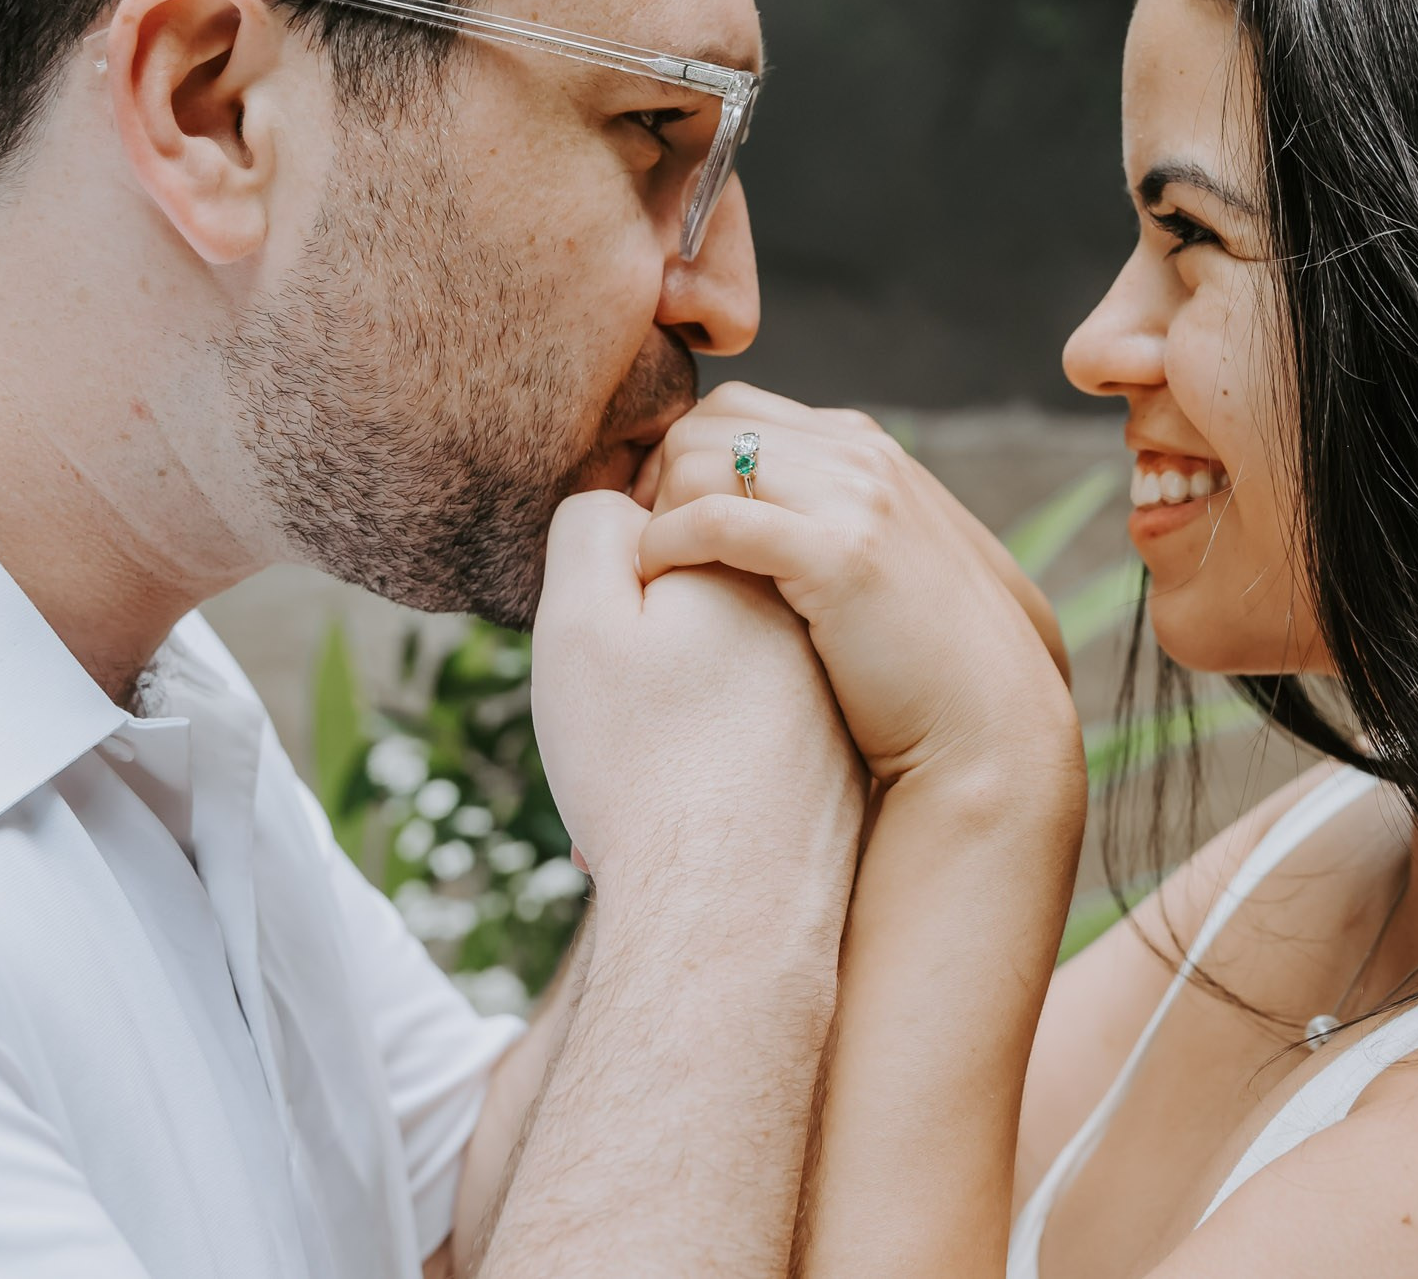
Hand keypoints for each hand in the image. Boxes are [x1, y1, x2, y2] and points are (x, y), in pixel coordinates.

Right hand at [530, 490, 864, 891]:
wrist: (728, 919)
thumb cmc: (642, 768)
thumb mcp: (582, 625)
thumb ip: (592, 531)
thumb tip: (622, 498)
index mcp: (750, 568)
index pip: (668, 527)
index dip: (614, 580)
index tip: (604, 653)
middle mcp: (805, 622)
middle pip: (699, 601)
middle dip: (649, 643)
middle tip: (620, 717)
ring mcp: (828, 697)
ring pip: (723, 675)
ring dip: (676, 706)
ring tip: (643, 770)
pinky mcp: (835, 765)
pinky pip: (753, 738)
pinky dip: (711, 761)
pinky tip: (683, 809)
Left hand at [633, 385, 1081, 788]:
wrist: (988, 728)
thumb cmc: (921, 671)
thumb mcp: (874, 571)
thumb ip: (824, 528)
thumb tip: (749, 525)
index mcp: (867, 452)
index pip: (736, 412)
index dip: (680, 463)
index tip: (658, 528)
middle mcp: (863, 458)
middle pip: (707, 424)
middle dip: (656, 479)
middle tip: (637, 551)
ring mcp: (857, 498)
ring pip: (701, 459)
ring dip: (657, 513)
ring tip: (649, 576)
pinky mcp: (843, 554)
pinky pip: (717, 519)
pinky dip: (669, 544)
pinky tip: (657, 584)